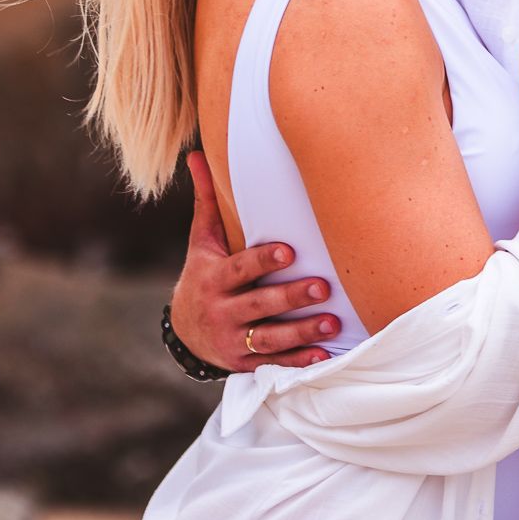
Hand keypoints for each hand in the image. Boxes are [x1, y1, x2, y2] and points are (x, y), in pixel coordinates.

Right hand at [169, 152, 340, 370]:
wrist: (186, 333)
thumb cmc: (204, 274)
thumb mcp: (201, 241)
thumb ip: (207, 201)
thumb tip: (197, 153)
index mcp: (213, 278)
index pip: (240, 268)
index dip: (263, 261)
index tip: (290, 252)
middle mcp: (222, 311)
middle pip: (259, 305)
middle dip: (291, 297)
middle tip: (323, 286)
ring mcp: (234, 341)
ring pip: (270, 339)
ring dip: (302, 333)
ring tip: (332, 323)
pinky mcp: (245, 364)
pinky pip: (274, 365)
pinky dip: (298, 363)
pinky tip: (323, 356)